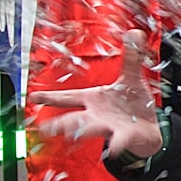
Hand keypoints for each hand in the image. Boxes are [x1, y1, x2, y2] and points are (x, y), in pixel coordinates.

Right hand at [30, 29, 162, 157]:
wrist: (148, 127)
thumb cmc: (133, 104)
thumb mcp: (131, 78)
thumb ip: (131, 57)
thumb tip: (135, 32)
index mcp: (94, 99)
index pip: (68, 97)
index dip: (50, 97)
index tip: (32, 97)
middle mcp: (96, 115)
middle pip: (73, 117)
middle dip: (58, 122)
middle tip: (45, 127)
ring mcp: (109, 126)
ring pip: (91, 129)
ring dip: (80, 131)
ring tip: (69, 136)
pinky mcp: (125, 136)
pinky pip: (119, 140)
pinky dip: (115, 144)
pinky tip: (112, 148)